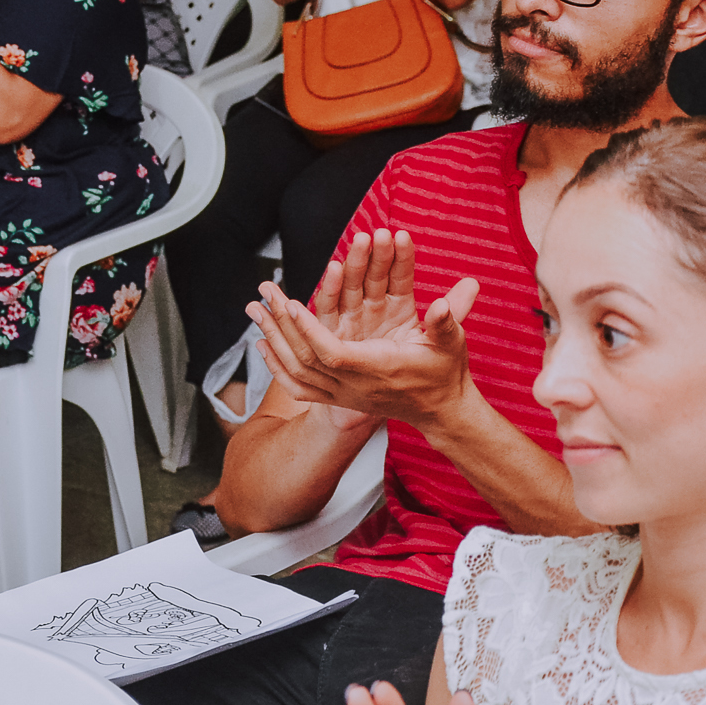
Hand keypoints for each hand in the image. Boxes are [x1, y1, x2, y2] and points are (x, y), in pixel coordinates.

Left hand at [245, 228, 481, 433]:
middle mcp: (355, 385)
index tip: (291, 304)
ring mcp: (344, 395)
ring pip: (296, 370)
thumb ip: (446, 322)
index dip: (310, 330)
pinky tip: (262, 346)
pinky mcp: (339, 398)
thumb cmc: (444, 372)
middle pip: (306, 358)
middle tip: (264, 294)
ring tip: (254, 310)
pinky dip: (277, 366)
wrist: (439, 411)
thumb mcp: (451, 344)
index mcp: (378, 367)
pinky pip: (299, 387)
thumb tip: (444, 303)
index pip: (333, 352)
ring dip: (273, 337)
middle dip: (282, 324)